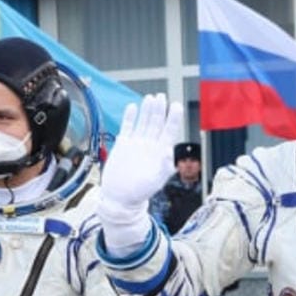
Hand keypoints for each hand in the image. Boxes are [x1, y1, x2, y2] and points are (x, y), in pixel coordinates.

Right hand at [98, 94, 179, 252]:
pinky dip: (130, 117)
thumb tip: (168, 150)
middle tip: (162, 97)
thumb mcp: (154, 181)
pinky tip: (133, 107)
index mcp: (160, 153)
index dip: (173, 119)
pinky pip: (127, 127)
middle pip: (156, 123)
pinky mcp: (123, 145)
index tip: (176, 106)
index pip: (169, 131)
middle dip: (160, 110)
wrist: (119, 199)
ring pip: (143, 122)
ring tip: (151, 98)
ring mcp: (136, 144)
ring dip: (147, 110)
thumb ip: (163, 166)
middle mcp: (149, 146)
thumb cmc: (139, 193)